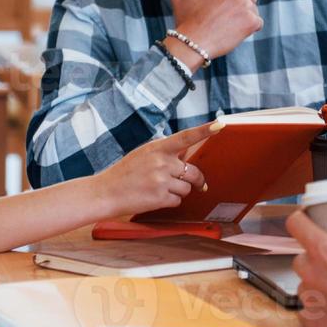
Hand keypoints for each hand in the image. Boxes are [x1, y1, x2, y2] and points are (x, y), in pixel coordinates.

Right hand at [94, 122, 217, 217]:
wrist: (106, 192)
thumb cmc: (125, 173)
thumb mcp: (144, 154)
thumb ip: (165, 153)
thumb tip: (186, 160)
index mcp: (158, 147)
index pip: (186, 137)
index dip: (204, 130)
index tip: (220, 124)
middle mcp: (162, 162)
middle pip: (193, 172)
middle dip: (196, 180)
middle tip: (200, 184)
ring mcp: (161, 181)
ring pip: (187, 189)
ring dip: (179, 191)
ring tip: (160, 189)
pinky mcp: (160, 198)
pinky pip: (178, 201)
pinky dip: (170, 201)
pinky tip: (155, 198)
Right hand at [164, 0, 261, 65]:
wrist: (192, 42)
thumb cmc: (186, 19)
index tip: (229, 1)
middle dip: (242, 5)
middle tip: (225, 17)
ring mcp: (246, 5)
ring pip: (254, 9)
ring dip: (245, 18)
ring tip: (228, 26)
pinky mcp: (252, 20)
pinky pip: (258, 23)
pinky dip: (250, 30)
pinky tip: (234, 33)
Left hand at [285, 211, 326, 326]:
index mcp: (323, 250)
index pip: (295, 224)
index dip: (299, 219)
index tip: (304, 221)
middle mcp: (310, 272)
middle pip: (300, 258)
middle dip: (312, 260)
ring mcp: (309, 297)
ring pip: (303, 285)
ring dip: (314, 285)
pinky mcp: (312, 319)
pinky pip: (306, 312)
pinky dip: (316, 311)